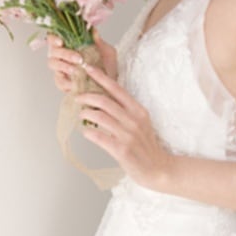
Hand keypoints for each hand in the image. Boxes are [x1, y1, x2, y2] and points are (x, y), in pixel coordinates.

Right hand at [47, 30, 117, 94]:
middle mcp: (62, 56)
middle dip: (65, 53)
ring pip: (53, 64)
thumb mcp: (107, 52)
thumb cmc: (107, 66)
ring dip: (64, 65)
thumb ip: (99, 41)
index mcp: (69, 45)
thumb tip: (93, 30)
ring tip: (76, 70)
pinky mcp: (62, 82)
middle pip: (53, 51)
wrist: (110, 84)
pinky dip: (66, 80)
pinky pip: (59, 81)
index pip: (54, 38)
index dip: (54, 38)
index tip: (61, 41)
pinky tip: (74, 81)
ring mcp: (60, 69)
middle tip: (78, 58)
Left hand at [74, 62, 172, 188]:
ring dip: (86, 113)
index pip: (117, 89)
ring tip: (82, 114)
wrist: (158, 168)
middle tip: (77, 97)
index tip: (88, 68)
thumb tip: (103, 100)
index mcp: (138, 110)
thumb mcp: (140, 122)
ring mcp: (128, 135)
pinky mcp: (121, 149)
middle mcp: (133, 120)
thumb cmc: (146, 145)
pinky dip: (89, 132)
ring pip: (99, 117)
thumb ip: (125, 111)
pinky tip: (86, 132)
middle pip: (104, 101)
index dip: (101, 77)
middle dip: (87, 96)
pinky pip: (99, 137)